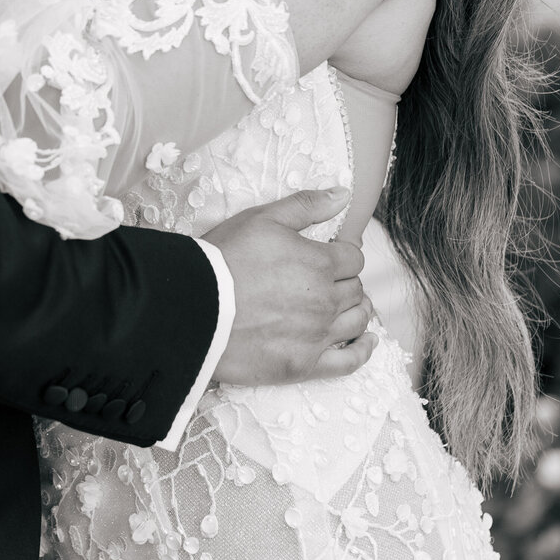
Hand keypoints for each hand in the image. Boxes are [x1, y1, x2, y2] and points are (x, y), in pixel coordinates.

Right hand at [204, 185, 374, 385]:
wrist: (194, 308)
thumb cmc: (224, 259)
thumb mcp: (263, 218)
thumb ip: (306, 205)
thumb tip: (343, 195)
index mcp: (320, 263)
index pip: (353, 258)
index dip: (343, 254)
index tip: (330, 256)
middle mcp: (325, 300)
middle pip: (355, 289)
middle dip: (345, 281)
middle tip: (327, 280)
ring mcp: (317, 335)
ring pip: (357, 320)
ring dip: (356, 310)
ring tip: (344, 306)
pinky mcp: (304, 364)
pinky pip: (349, 361)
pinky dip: (362, 350)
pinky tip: (365, 341)